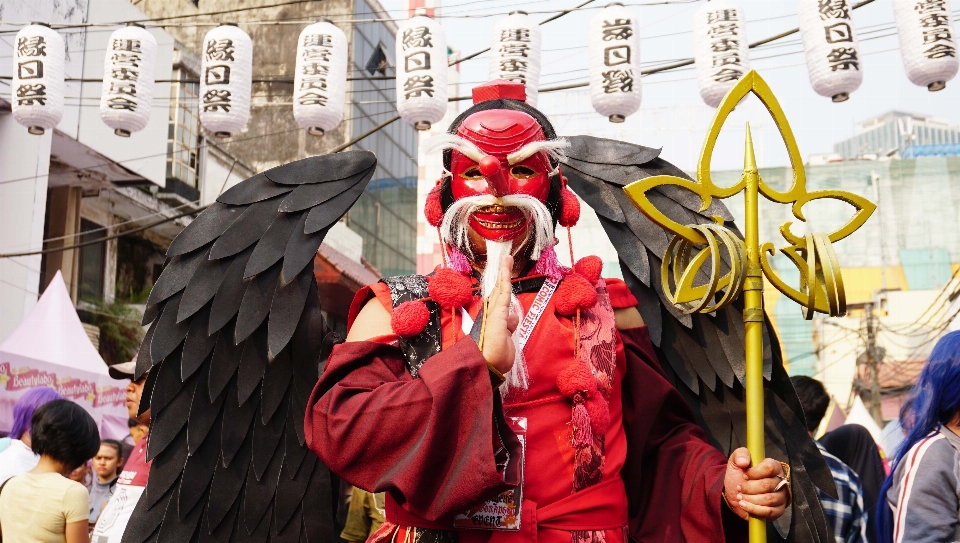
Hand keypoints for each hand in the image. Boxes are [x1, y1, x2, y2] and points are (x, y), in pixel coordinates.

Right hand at [481, 255, 519, 374]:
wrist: (488, 366)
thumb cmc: (496, 359)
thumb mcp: (507, 342)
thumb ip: (509, 327)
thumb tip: (513, 316)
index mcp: (494, 322)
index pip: (499, 302)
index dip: (502, 288)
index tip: (504, 277)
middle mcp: (491, 315)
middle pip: (498, 292)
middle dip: (502, 276)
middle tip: (506, 261)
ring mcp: (493, 313)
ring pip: (500, 289)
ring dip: (504, 273)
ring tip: (507, 259)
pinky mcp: (497, 311)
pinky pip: (503, 292)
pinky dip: (505, 278)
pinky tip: (506, 266)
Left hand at [723, 447, 788, 520]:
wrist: (736, 493)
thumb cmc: (739, 475)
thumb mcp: (736, 461)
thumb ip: (740, 454)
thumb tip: (743, 462)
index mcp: (774, 467)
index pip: (770, 467)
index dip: (755, 472)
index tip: (744, 475)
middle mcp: (781, 481)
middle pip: (767, 485)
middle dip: (749, 488)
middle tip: (740, 487)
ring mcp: (781, 497)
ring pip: (768, 499)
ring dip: (750, 499)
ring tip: (740, 496)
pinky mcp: (778, 510)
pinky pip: (769, 512)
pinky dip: (754, 509)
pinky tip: (744, 505)